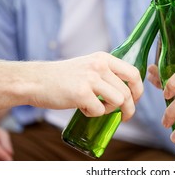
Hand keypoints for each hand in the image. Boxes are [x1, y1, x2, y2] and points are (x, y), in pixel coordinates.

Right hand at [27, 52, 143, 120]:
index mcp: (104, 58)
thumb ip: (106, 74)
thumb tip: (127, 93)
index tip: (134, 100)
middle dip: (129, 108)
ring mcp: (90, 79)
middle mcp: (99, 66)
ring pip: (118, 101)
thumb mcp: (88, 66)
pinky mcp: (81, 93)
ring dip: (109, 110)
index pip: (133, 73)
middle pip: (127, 92)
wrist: (36, 80)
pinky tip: (81, 107)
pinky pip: (99, 111)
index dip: (138, 90)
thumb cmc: (63, 77)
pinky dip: (92, 114)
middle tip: (124, 116)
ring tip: (95, 107)